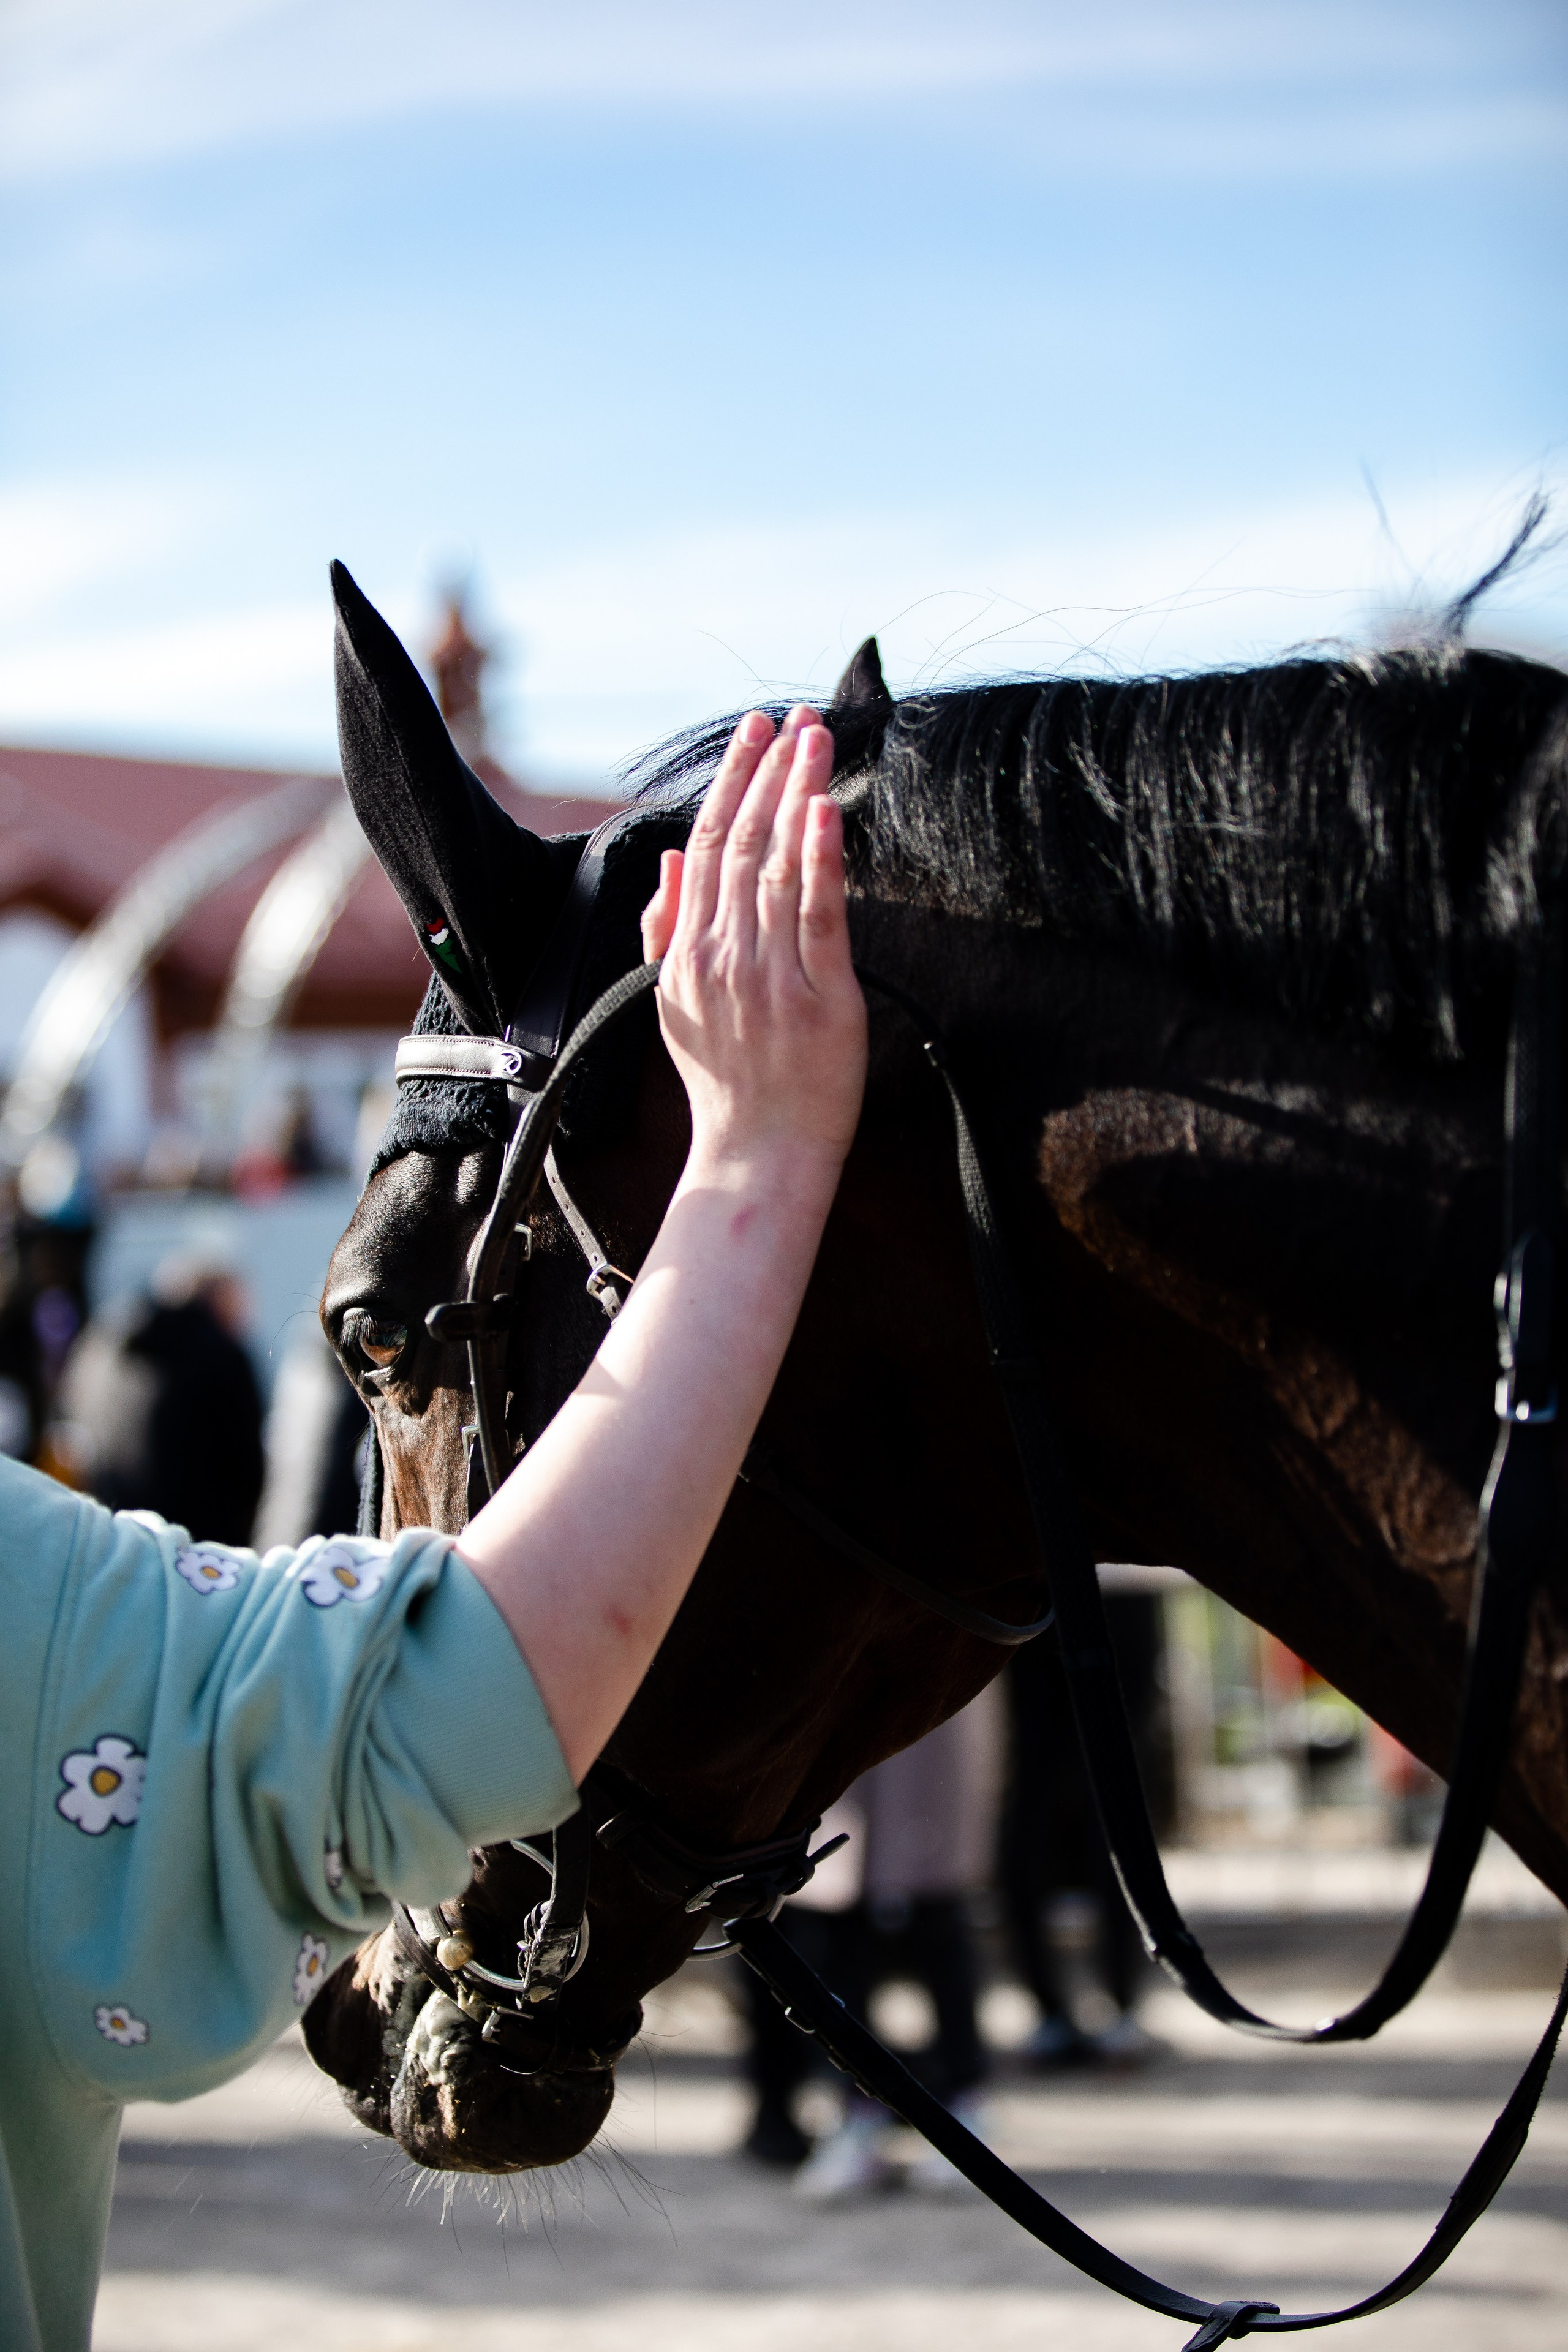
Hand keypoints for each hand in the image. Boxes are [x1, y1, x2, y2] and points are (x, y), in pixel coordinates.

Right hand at [640, 708, 866, 1174]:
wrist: (757, 1154)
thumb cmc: (725, 1082)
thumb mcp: (672, 1001)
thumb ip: (665, 928)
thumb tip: (669, 860)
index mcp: (687, 952)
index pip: (706, 848)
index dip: (732, 784)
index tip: (754, 733)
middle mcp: (723, 957)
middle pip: (743, 844)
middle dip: (768, 774)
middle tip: (795, 718)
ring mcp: (769, 977)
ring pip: (780, 868)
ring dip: (800, 796)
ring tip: (818, 742)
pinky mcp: (819, 999)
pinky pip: (818, 917)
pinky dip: (820, 860)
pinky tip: (827, 812)